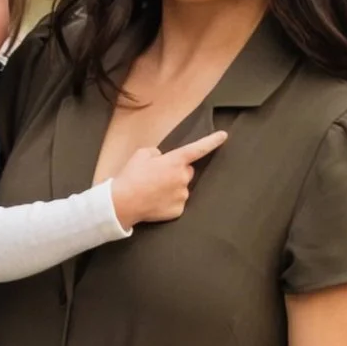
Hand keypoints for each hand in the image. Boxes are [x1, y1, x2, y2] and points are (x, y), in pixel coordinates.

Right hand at [110, 128, 226, 228]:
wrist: (122, 203)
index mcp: (175, 161)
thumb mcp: (141, 154)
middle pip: (187, 171)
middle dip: (177, 172)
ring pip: (182, 188)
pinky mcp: (178, 210)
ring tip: (152, 190)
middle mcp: (182, 178)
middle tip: (158, 176)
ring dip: (172, 187)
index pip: (198, 148)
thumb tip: (161, 158)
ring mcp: (182, 195)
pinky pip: (177, 202)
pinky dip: (168, 201)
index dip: (212, 141)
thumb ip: (157, 152)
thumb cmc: (130, 177)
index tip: (224, 136)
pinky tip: (155, 201)